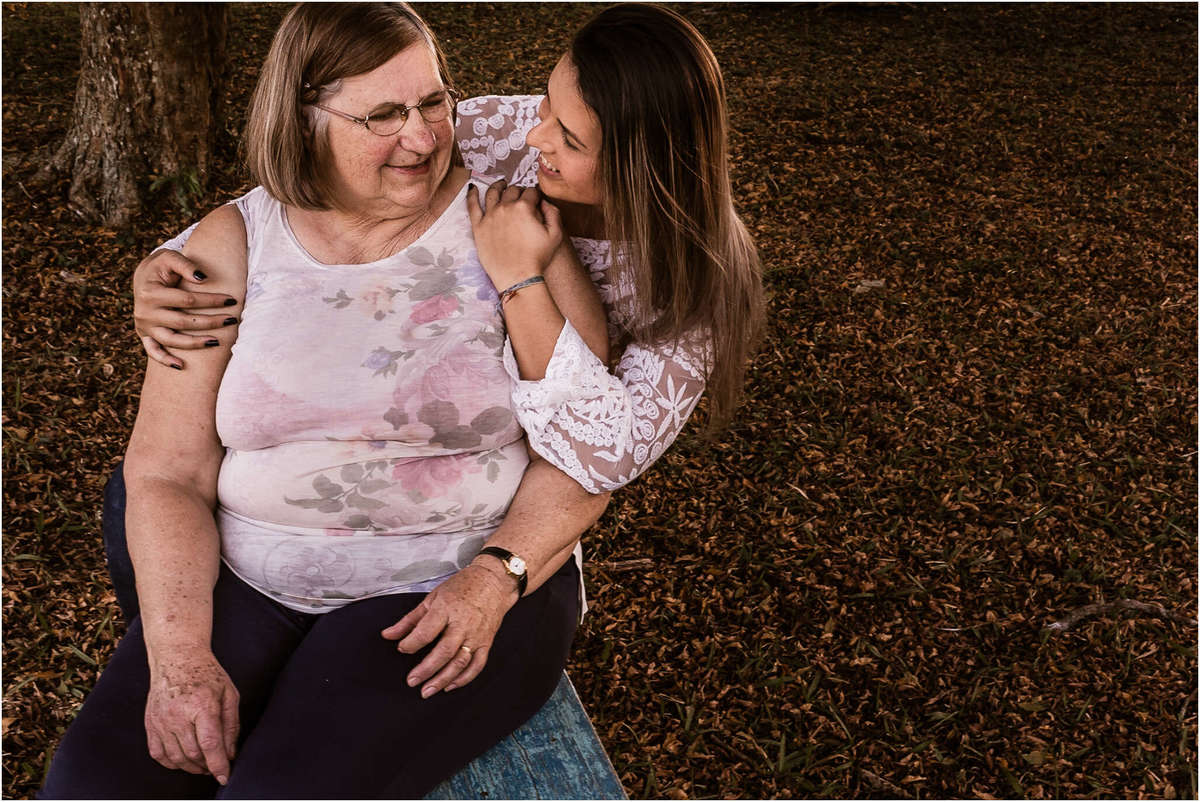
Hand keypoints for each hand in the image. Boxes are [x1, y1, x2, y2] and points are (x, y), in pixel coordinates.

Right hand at [134, 249, 238, 369]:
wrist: (142, 277)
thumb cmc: (161, 267)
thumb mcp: (169, 257)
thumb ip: (185, 264)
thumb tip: (203, 278)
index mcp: (150, 293)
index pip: (187, 300)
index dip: (211, 301)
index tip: (231, 299)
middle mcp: (145, 312)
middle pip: (183, 322)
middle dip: (210, 322)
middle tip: (232, 320)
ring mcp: (144, 326)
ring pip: (172, 340)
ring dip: (195, 343)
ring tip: (217, 342)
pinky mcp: (145, 335)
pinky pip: (153, 351)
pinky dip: (165, 360)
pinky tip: (181, 366)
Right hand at [144, 647, 238, 783]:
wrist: (176, 658)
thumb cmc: (207, 674)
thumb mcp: (229, 694)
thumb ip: (231, 725)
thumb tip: (230, 753)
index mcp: (202, 705)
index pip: (210, 744)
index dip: (218, 764)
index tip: (224, 776)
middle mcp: (178, 715)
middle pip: (193, 754)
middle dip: (207, 766)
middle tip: (217, 766)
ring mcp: (161, 721)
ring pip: (176, 758)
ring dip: (192, 767)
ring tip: (203, 765)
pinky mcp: (150, 724)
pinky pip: (158, 754)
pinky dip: (172, 763)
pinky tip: (183, 760)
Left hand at [380, 562, 518, 697]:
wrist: (493, 582)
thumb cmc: (462, 586)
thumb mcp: (432, 597)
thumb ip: (410, 619)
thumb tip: (388, 635)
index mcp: (447, 609)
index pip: (426, 632)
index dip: (411, 644)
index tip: (401, 649)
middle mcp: (463, 624)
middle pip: (444, 652)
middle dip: (426, 669)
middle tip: (411, 681)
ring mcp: (476, 635)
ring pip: (460, 662)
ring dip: (443, 679)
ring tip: (427, 690)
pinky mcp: (487, 642)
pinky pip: (477, 665)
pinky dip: (464, 678)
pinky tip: (450, 686)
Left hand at [466, 179, 562, 290]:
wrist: (517, 277)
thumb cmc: (537, 258)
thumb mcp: (555, 235)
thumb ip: (553, 213)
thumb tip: (545, 202)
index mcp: (524, 207)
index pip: (531, 192)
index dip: (535, 194)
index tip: (536, 198)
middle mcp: (505, 207)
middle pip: (512, 190)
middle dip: (519, 190)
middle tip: (521, 196)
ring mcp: (490, 216)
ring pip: (492, 192)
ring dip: (499, 186)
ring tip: (501, 184)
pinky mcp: (478, 227)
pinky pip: (472, 206)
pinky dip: (472, 195)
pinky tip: (473, 188)